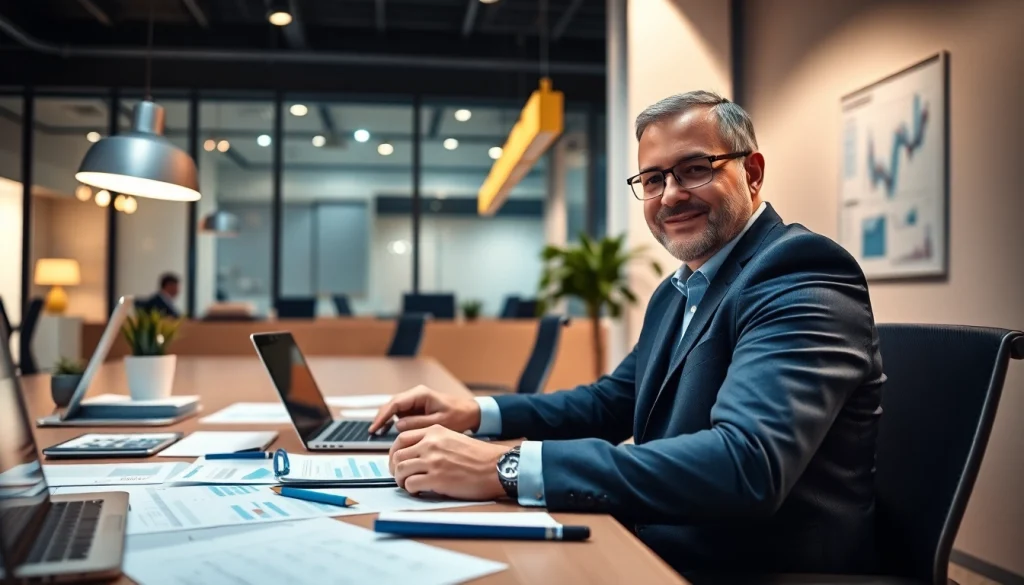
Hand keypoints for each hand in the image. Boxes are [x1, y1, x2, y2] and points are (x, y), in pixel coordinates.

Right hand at [369, 385, 480, 433]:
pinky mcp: (416, 407)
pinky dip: (393, 421)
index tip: (375, 427)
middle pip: (391, 404)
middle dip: (381, 417)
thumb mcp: (438, 423)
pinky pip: (401, 413)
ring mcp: (415, 400)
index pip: (395, 403)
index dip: (383, 416)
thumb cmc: (458, 416)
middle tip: (372, 432)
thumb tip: (398, 425)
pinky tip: (387, 431)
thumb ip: (417, 423)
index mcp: (421, 394)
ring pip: (394, 409)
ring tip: (377, 433)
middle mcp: (416, 394)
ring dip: (386, 420)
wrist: (470, 413)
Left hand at [389, 425, 507, 500]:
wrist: (497, 466)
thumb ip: (433, 442)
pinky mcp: (436, 478)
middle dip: (394, 467)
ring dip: (400, 480)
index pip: (402, 438)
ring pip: (400, 469)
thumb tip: (415, 455)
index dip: (394, 452)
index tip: (396, 460)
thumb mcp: (453, 439)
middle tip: (398, 476)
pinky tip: (418, 491)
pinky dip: (410, 489)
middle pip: (397, 454)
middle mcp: (430, 443)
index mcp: (434, 431)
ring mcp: (432, 460)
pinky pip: (410, 484)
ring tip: (407, 485)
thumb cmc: (479, 457)